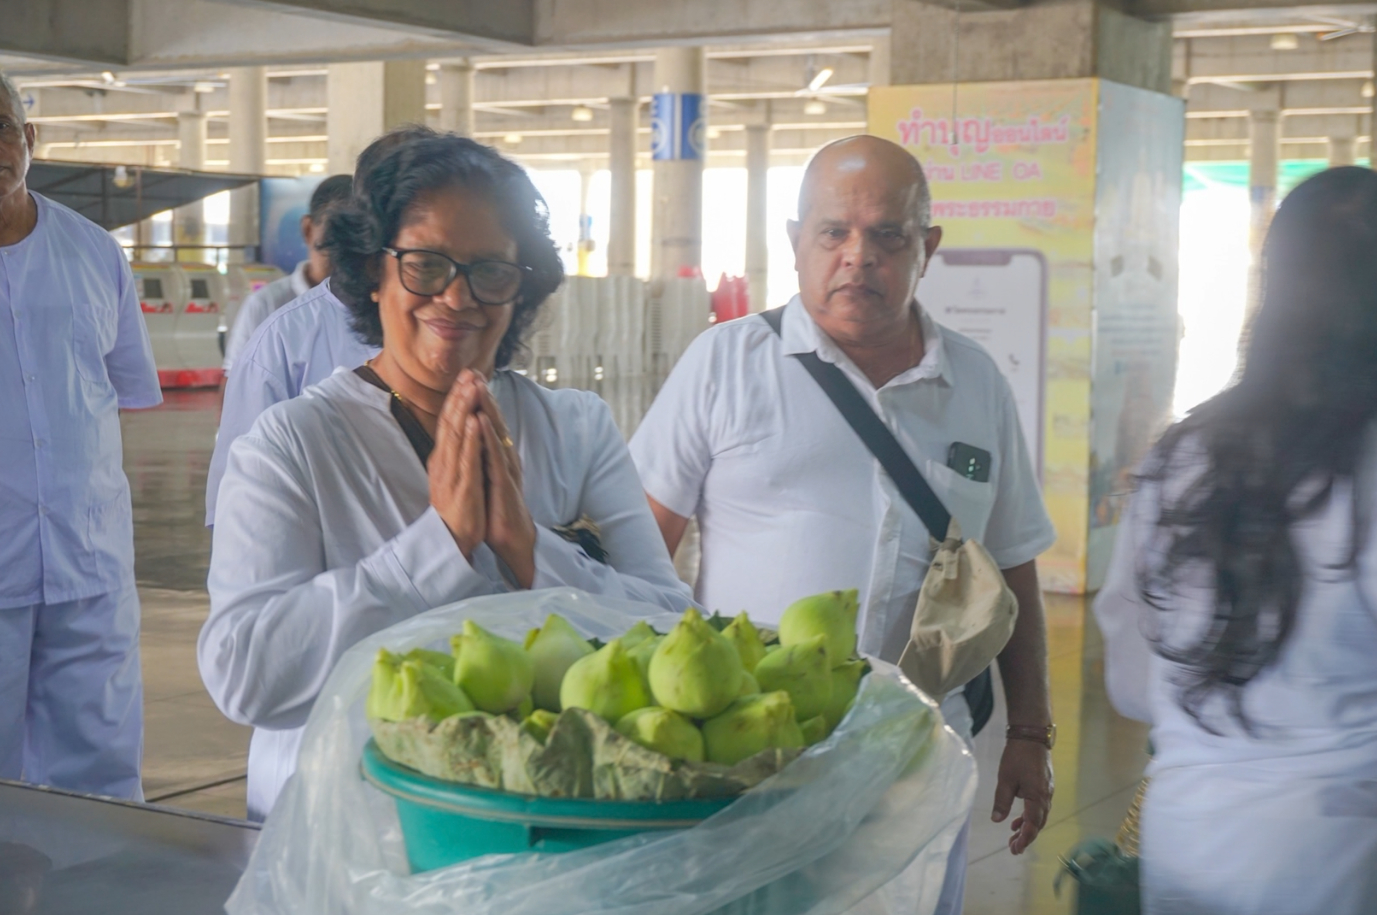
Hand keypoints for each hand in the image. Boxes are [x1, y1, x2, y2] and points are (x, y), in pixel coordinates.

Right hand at [428, 374, 484, 557]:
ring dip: (464, 409)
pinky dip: (470, 438)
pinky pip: (466, 459)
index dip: (457, 398)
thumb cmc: (456, 507)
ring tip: (471, 387)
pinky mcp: (462, 486)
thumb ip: (455, 454)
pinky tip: (474, 420)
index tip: (466, 376)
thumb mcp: (453, 474)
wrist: (452, 539)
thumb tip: (459, 432)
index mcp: (443, 458)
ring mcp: (451, 472)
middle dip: (460, 396)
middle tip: (469, 372)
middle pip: (450, 422)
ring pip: (456, 435)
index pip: (448, 422)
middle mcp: (444, 461)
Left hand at [475, 384, 535, 587]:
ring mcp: (505, 468)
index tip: (468, 377)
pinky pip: (494, 456)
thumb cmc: (497, 510)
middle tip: (473, 371)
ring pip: (495, 433)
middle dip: (483, 395)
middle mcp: (504, 457)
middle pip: (494, 420)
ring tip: (477, 386)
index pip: (488, 422)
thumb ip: (483, 458)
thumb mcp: (487, 478)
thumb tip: (473, 439)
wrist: (511, 539)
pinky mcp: (504, 483)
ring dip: (487, 408)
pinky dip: (487, 436)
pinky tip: (481, 420)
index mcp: (497, 456)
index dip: (479, 399)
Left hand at [992, 738, 1053, 854]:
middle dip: (1026, 837)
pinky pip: (1038, 807)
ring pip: (1039, 816)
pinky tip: (1017, 819)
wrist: (1031, 736)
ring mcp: (1046, 791)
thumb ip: (1002, 801)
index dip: (1025, 838)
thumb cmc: (1017, 756)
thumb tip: (996, 820)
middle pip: (1038, 823)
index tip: (1016, 849)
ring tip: (1013, 836)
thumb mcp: (1005, 779)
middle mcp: (1046, 797)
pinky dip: (1029, 816)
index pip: (1032, 824)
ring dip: (1027, 827)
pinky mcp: (1043, 786)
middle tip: (1013, 848)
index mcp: (1037, 797)